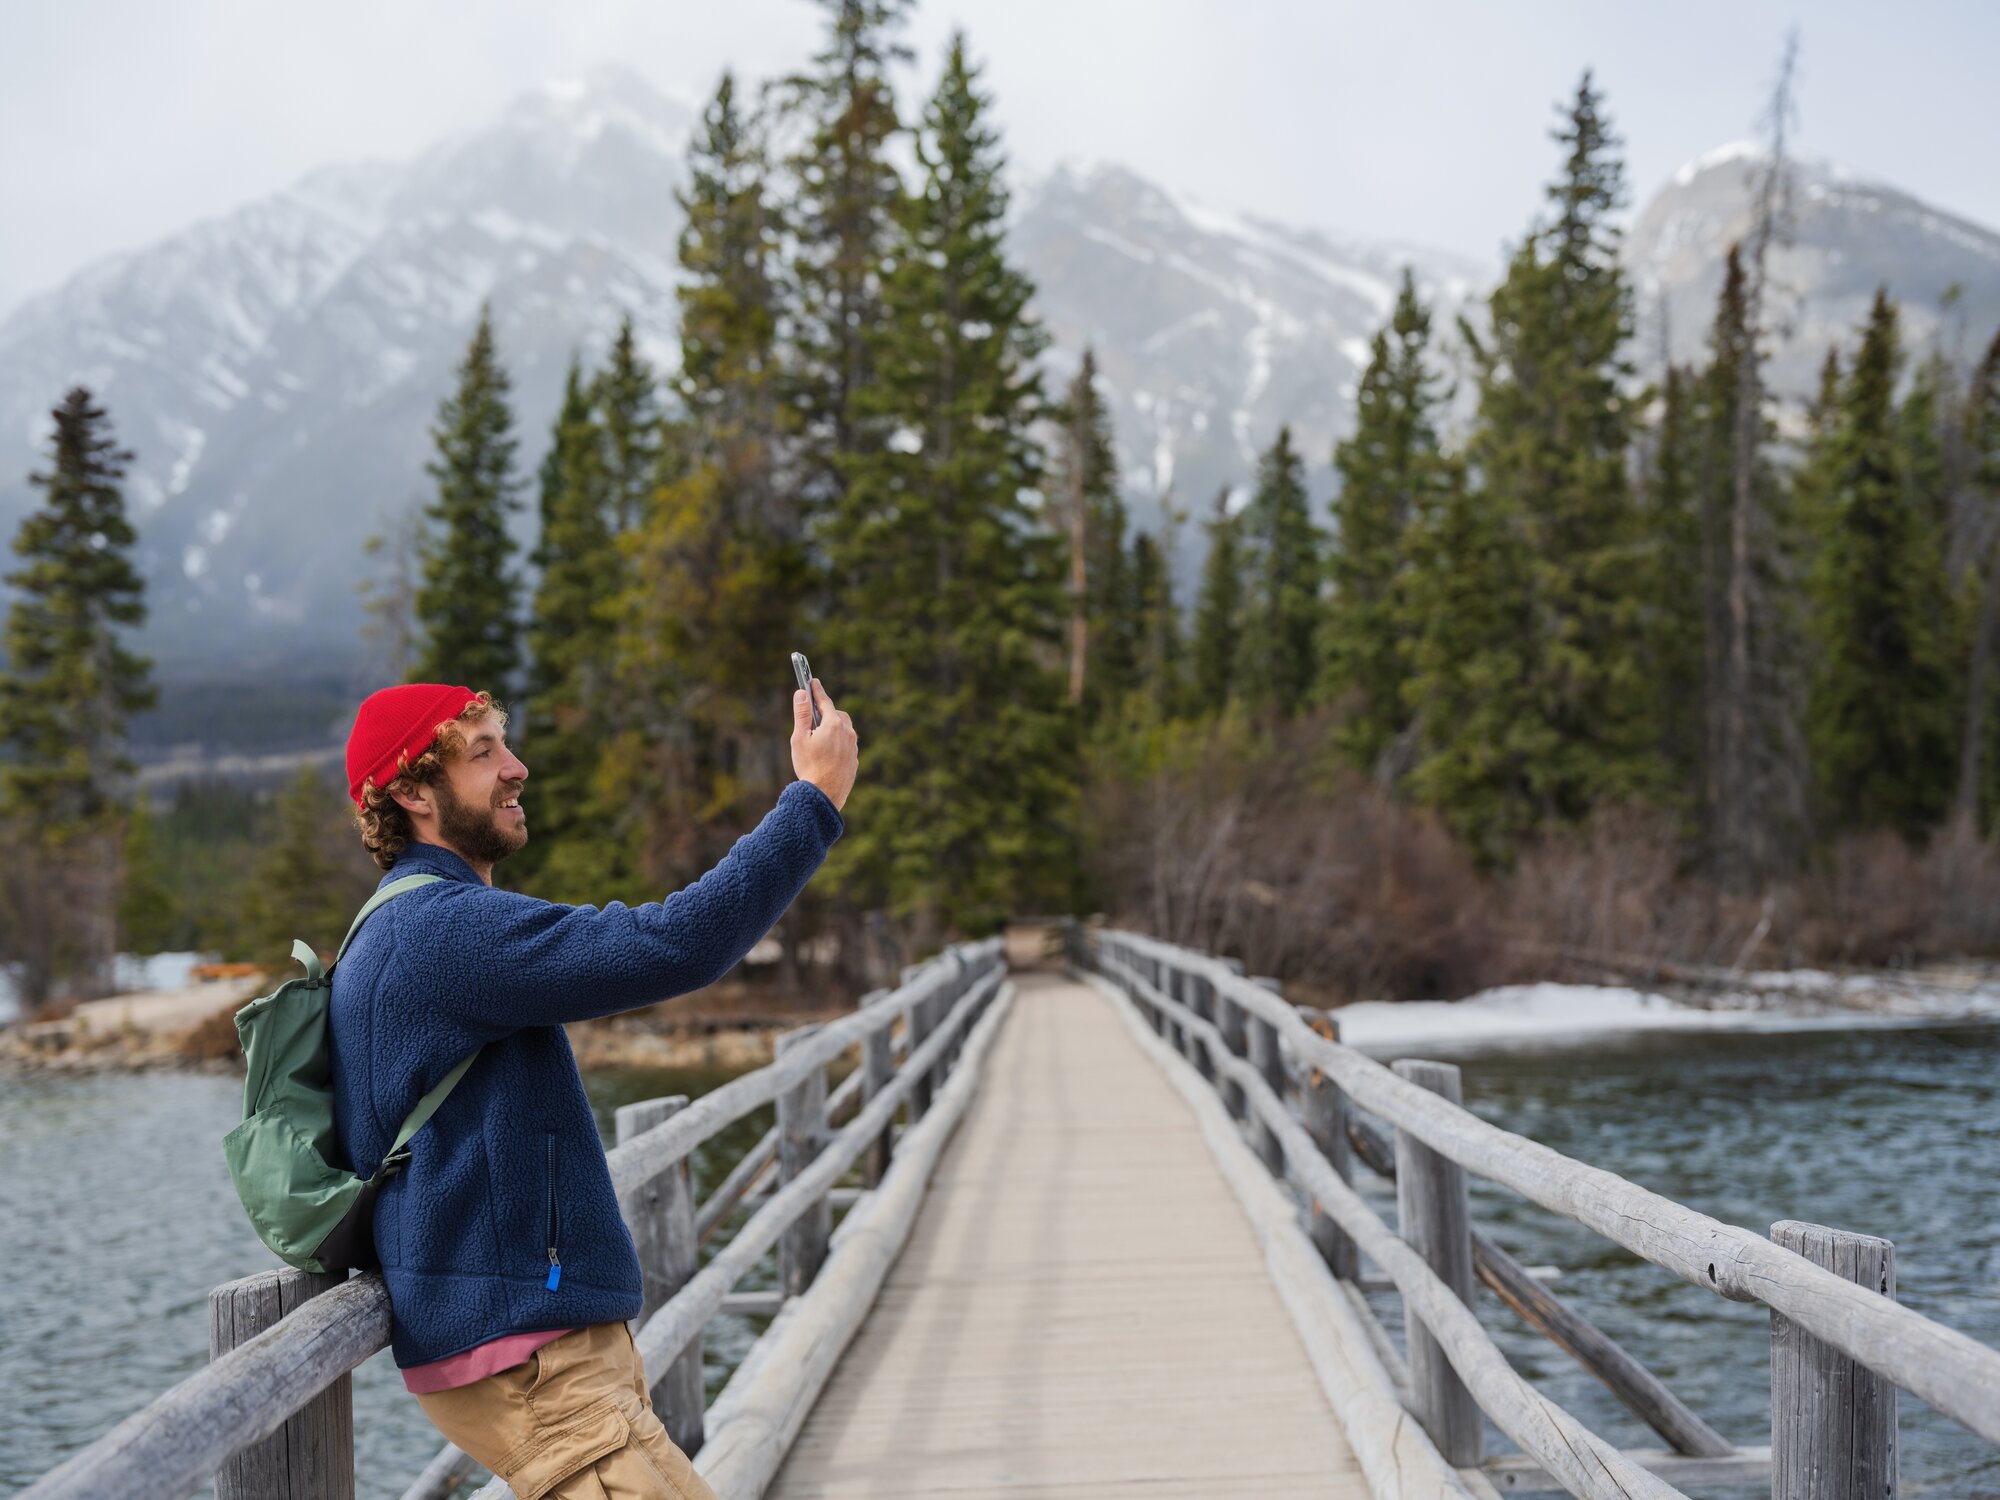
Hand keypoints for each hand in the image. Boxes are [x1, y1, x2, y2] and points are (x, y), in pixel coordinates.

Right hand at [790, 677, 857, 812]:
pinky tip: (827, 752)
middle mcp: (847, 733)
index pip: (825, 701)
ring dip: (833, 727)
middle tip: (813, 714)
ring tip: (819, 736)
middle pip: (837, 715)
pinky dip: (838, 742)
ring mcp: (853, 747)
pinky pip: (847, 744)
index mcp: (833, 725)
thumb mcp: (800, 738)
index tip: (812, 681)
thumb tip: (801, 693)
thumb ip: (802, 714)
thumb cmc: (809, 767)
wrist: (824, 796)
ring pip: (844, 729)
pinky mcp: (854, 760)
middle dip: (826, 711)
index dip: (817, 690)